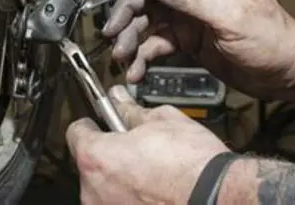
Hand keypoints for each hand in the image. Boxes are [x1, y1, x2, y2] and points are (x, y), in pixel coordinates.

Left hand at [66, 86, 228, 204]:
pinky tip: (153, 192)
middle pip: (90, 164)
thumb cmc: (193, 165)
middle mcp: (93, 191)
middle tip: (136, 149)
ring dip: (119, 181)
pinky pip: (119, 204)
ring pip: (104, 189)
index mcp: (97, 157)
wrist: (218, 199)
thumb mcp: (162, 122)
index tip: (101, 124)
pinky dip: (130, 199)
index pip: (76, 133)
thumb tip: (120, 100)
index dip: (91, 125)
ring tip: (150, 174)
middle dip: (109, 155)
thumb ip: (131, 110)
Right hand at [102, 0, 294, 97]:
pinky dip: (142, 55)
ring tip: (122, 56)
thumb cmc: (275, 40)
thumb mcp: (231, 15)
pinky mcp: (184, 37)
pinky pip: (155, 42)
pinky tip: (135, 70)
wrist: (288, 77)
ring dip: (130, 35)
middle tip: (114, 29)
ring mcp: (187, 12)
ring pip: (147, 16)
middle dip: (129, 8)